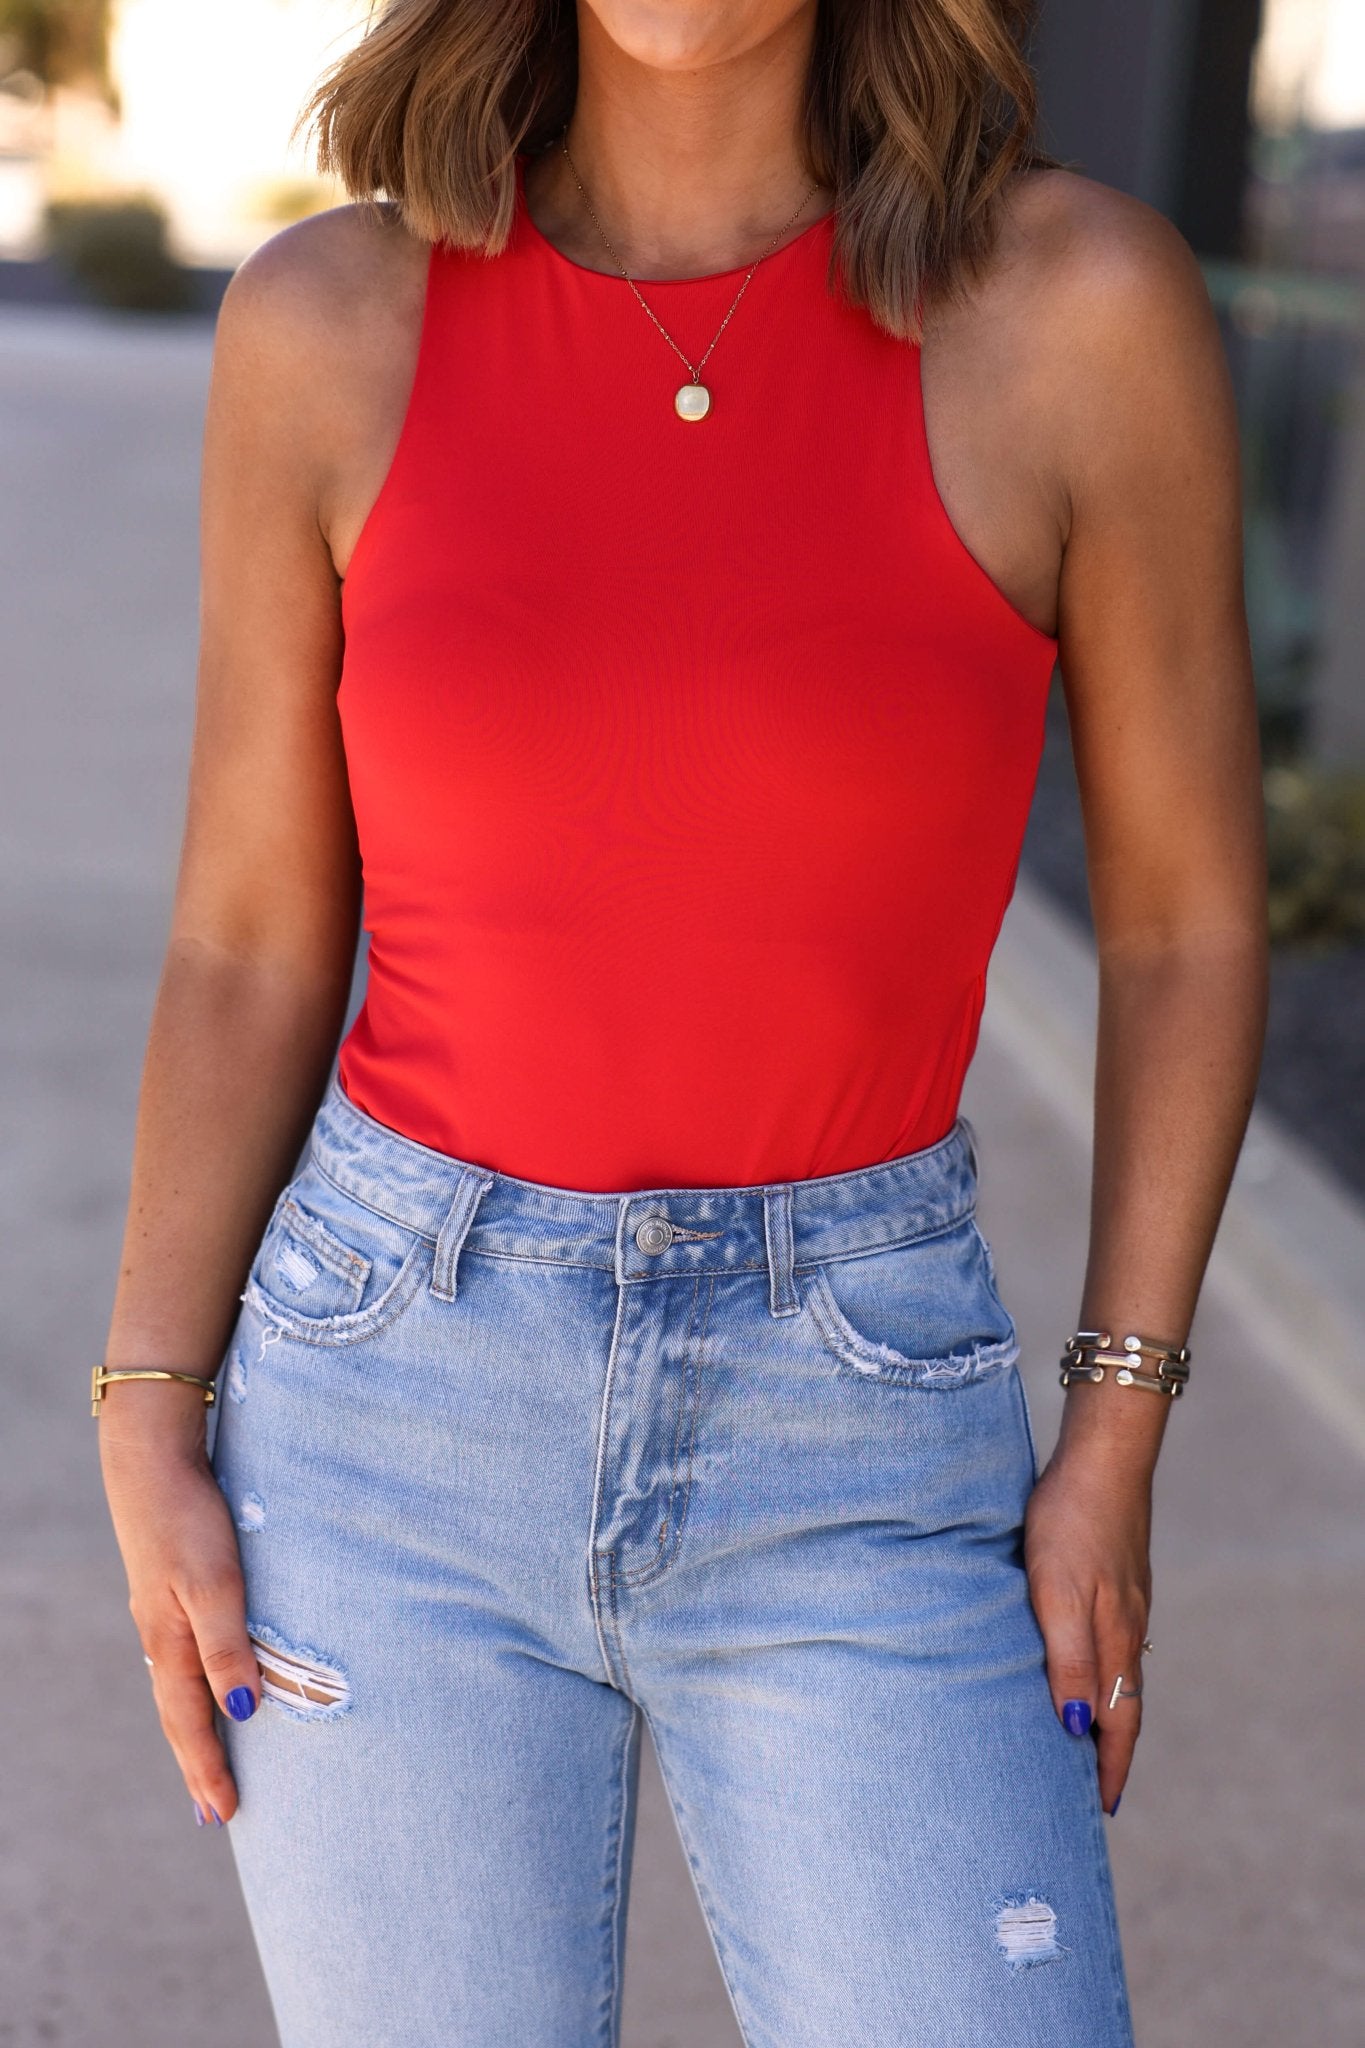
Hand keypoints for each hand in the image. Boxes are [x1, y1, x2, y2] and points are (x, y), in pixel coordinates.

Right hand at [99, 1397, 260, 1824]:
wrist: (151, 1459)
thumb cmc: (189, 1519)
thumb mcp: (215, 1583)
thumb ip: (228, 1647)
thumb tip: (243, 1714)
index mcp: (169, 1643)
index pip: (191, 1723)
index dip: (208, 1769)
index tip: (225, 1815)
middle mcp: (161, 1636)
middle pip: (179, 1715)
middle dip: (198, 1764)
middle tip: (215, 1814)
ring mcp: (161, 1614)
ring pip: (179, 1688)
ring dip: (196, 1730)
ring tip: (211, 1765)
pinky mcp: (170, 1589)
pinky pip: (183, 1658)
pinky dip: (195, 1688)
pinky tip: (206, 1689)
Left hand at [1023, 1441, 1152, 1815]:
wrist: (1102, 1457)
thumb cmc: (1069, 1522)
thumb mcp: (1057, 1594)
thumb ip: (1068, 1659)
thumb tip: (1079, 1726)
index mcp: (1115, 1639)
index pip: (1119, 1721)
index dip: (1109, 1767)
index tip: (1102, 1810)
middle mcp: (1128, 1627)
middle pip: (1124, 1704)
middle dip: (1109, 1751)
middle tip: (1091, 1792)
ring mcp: (1127, 1601)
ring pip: (1118, 1672)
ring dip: (1105, 1712)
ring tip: (1083, 1741)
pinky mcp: (1118, 1577)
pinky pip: (1112, 1641)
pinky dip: (1101, 1671)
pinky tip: (1083, 1666)